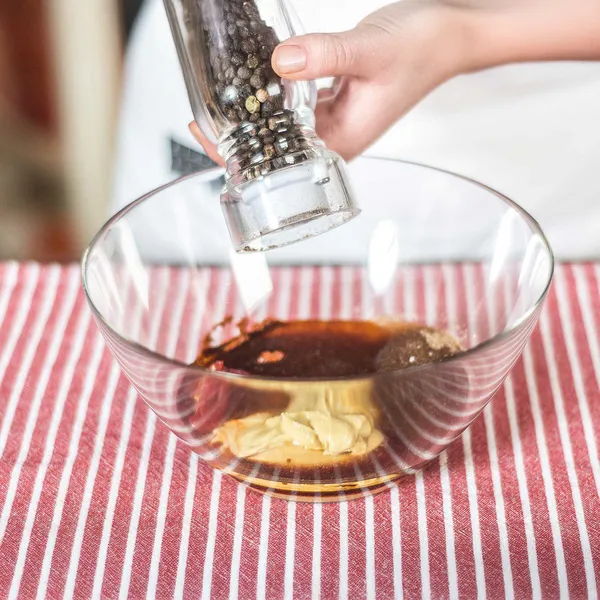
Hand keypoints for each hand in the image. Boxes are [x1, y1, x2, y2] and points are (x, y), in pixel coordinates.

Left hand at [190, 0, 599, 162]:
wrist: (445, 33)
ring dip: (254, 112)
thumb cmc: (421, 51)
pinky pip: (295, 102)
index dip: (243, 156)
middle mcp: (334, 137)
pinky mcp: (331, 99)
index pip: (283, 163)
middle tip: (204, 113)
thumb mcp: (369, 53)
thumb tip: (280, 62)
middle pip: (277, 148)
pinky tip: (255, 77)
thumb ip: (325, 56)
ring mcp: (332, 119)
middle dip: (240, 135)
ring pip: (283, 125)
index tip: (210, 138)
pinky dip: (274, 91)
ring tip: (220, 96)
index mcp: (343, 142)